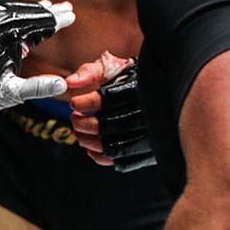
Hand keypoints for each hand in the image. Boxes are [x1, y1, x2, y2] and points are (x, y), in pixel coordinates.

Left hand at [0, 0, 73, 119]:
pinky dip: (7, 12)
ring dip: (27, 10)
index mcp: (12, 34)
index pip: (41, 23)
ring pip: (11, 8)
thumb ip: (36, 88)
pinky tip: (16, 15)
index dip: (57, 20)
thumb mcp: (9, 92)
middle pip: (28, 11)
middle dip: (46, 11)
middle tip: (63, 8)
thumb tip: (61, 84)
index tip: (71, 15)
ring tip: (43, 8)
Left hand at [69, 55, 156, 171]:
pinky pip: (123, 162)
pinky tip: (92, 147)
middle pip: (108, 125)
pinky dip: (101, 157)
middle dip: (83, 123)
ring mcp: (153, 135)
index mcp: (142, 88)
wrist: (159, 91)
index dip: (86, 103)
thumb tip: (70, 82)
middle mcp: (151, 113)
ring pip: (113, 147)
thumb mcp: (114, 67)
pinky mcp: (150, 152)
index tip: (74, 103)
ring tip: (79, 131)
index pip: (109, 99)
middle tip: (74, 117)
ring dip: (88, 141)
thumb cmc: (133, 79)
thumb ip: (90, 72)